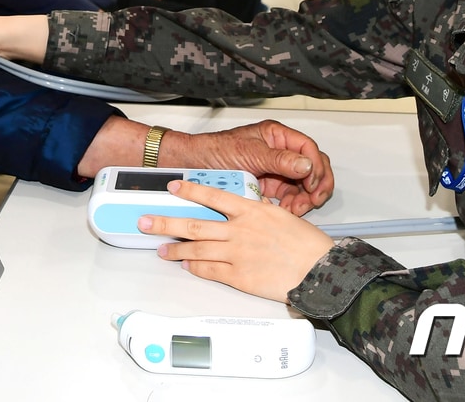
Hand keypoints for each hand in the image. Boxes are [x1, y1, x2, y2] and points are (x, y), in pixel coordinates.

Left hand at [141, 180, 334, 302]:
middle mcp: (239, 230)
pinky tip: (186, 266)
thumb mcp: (282, 216)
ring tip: (161, 250)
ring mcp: (236, 254)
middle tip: (145, 221)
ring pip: (196, 249)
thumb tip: (245, 212)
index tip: (174, 186)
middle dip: (165, 222)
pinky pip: (210, 271)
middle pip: (193, 224)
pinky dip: (195, 268)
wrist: (319, 269)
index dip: (190, 190)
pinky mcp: (238, 277)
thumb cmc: (307, 244)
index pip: (213, 195)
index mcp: (251, 210)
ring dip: (175, 250)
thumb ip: (258, 214)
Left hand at [162, 120, 332, 214]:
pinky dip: (292, 206)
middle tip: (312, 200)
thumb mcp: (250, 153)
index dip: (316, 166)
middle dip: (316, 185)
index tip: (312, 183)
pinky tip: (287, 213)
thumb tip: (305, 165)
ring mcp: (275, 171)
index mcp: (277, 136)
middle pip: (312, 167)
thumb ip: (278, 159)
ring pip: (303, 185)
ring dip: (305, 198)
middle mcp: (279, 152)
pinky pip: (289, 197)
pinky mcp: (268, 189)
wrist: (191, 166)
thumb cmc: (216, 151)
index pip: (309, 148)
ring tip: (297, 209)